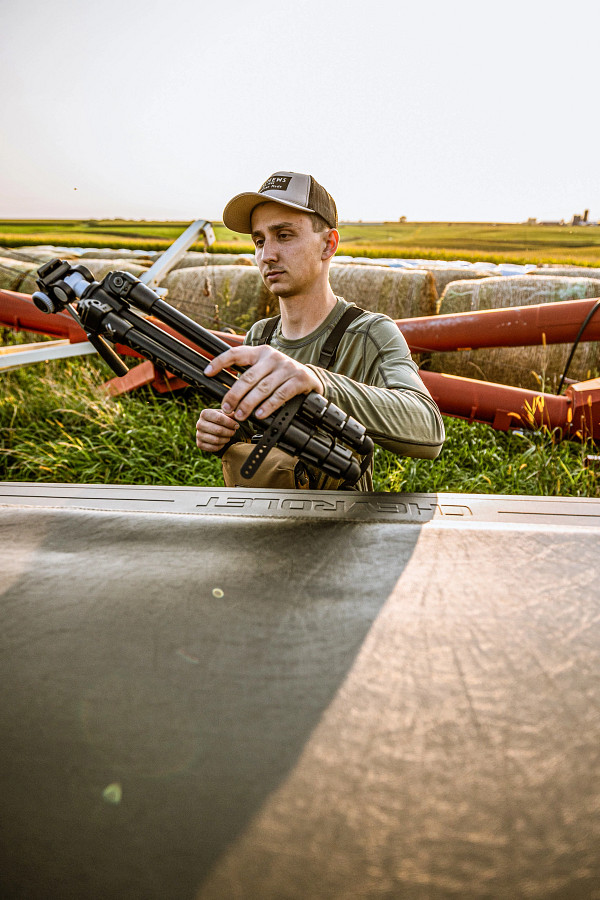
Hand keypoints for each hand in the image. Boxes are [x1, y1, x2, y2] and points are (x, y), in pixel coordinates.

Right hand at [195, 407, 239, 452]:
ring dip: (226, 439)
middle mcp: (199, 424)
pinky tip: (224, 441)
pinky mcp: (200, 444)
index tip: (237, 426)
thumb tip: (236, 415)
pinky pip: (213, 448)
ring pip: (216, 440)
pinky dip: (221, 446)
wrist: (212, 428)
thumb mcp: (225, 414)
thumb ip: (231, 414)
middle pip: (218, 430)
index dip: (230, 423)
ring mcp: (198, 435)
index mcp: (205, 413)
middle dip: (229, 432)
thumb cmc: (221, 419)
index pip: (219, 419)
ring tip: (229, 436)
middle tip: (234, 432)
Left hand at [204, 344, 323, 421]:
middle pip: (248, 377)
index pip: (236, 353)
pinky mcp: (299, 379)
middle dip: (234, 395)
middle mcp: (273, 357)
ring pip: (263, 388)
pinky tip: (260, 414)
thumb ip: (249, 374)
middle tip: (227, 408)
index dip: (220, 362)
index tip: (208, 372)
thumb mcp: (266, 368)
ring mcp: (287, 368)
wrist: (312, 378)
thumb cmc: (282, 375)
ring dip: (249, 404)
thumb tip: (226, 392)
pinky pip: (280, 395)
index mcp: (260, 352)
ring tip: (241, 415)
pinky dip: (269, 406)